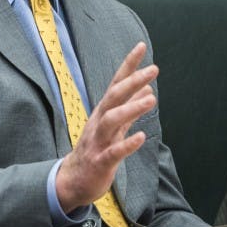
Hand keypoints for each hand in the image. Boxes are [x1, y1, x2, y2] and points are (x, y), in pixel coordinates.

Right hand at [56, 43, 157, 211]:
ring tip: (152, 100)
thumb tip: (148, 89)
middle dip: (132, 81)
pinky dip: (127, 144)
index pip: (117, 83)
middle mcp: (99, 122)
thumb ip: (131, 108)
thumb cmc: (96, 149)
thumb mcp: (115, 126)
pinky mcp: (100, 161)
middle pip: (114, 96)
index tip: (141, 46)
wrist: (74, 180)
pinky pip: (114, 151)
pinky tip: (141, 137)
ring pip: (112, 120)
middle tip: (153, 69)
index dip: (129, 65)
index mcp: (104, 111)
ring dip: (131, 108)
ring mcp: (98, 141)